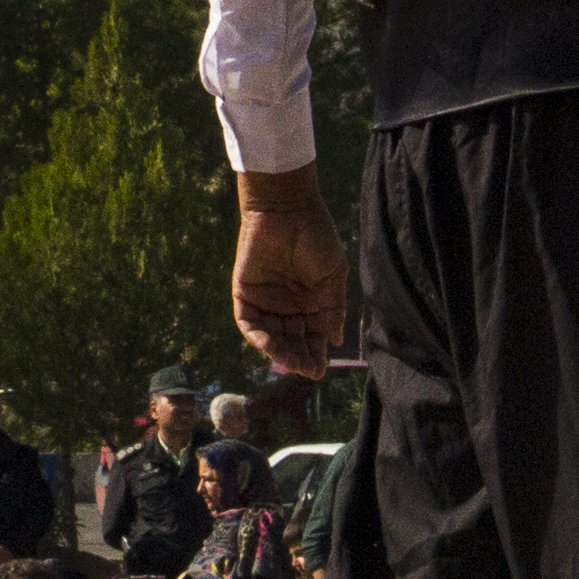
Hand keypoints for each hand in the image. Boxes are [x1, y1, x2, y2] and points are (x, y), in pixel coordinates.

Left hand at [231, 164, 348, 380]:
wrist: (288, 208)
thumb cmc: (316, 237)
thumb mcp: (333, 276)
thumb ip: (333, 309)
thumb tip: (335, 341)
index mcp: (310, 303)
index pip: (312, 337)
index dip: (315, 354)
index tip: (320, 370)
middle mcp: (287, 305)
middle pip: (291, 341)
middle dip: (298, 358)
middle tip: (305, 370)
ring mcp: (265, 300)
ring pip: (270, 336)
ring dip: (279, 352)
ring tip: (290, 362)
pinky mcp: (244, 292)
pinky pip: (248, 322)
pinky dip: (257, 336)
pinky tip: (270, 346)